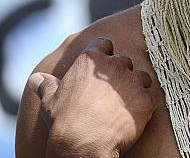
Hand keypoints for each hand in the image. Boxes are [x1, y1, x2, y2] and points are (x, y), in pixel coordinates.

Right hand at [28, 37, 162, 156]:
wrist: (81, 145)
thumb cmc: (63, 121)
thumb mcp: (49, 100)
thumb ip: (46, 85)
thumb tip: (36, 79)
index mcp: (91, 59)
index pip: (105, 44)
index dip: (105, 55)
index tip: (102, 70)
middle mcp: (114, 65)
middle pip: (125, 62)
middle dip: (121, 75)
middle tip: (113, 95)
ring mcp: (132, 81)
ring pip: (142, 77)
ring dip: (137, 88)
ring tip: (126, 106)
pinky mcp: (146, 100)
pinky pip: (153, 96)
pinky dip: (147, 104)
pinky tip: (137, 115)